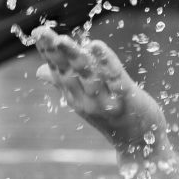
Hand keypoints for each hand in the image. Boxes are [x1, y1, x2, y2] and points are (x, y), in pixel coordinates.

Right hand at [33, 25, 166, 151]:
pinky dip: (105, 62)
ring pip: (87, 75)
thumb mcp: (86, 101)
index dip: (48, 52)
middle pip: (68, 72)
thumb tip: (40, 70)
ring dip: (74, 57)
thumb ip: (65, 84)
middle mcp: (86, 100)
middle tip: (41, 31)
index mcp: (75, 97)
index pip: (58, 71)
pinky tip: (96, 46)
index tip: (38, 32)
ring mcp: (106, 101)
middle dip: (55, 51)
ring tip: (62, 39)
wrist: (141, 146)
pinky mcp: (127, 99)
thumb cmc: (115, 119)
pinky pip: (115, 78)